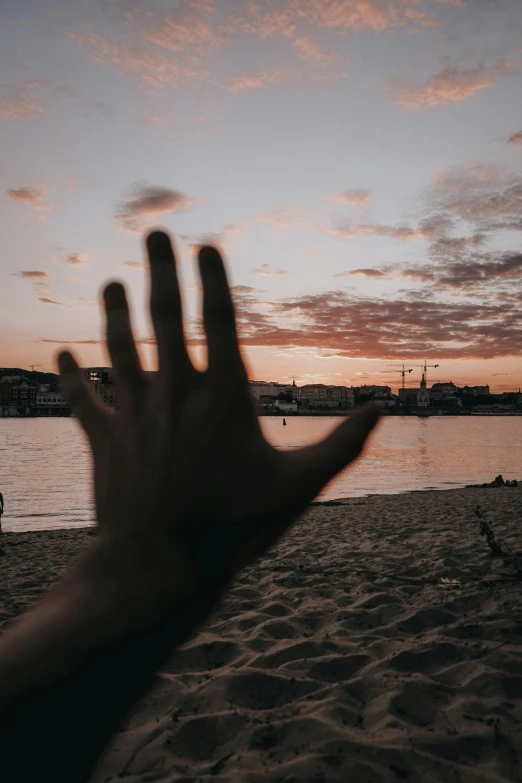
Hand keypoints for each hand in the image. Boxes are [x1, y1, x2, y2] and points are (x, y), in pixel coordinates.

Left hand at [59, 231, 378, 632]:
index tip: (205, 244)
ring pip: (117, 346)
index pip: (218, 319)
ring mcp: (134, 412)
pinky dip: (70, 375)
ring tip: (110, 282)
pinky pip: (81, 397)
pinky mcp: (104, 439)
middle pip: (164, 315)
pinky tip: (61, 355)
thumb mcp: (298, 487)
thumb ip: (340, 445)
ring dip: (113, 311)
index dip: (211, 277)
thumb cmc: (233, 526)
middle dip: (160, 269)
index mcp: (222, 397)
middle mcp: (174, 392)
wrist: (160, 566)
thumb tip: (381, 409)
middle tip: (153, 232)